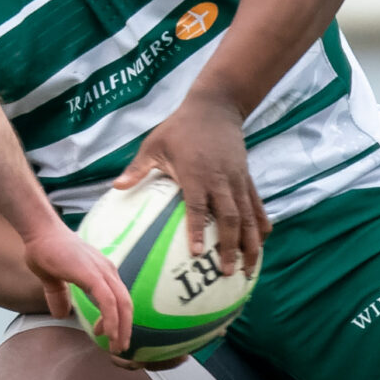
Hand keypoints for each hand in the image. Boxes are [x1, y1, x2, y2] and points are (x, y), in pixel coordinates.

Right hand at [21, 219, 130, 353]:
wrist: (39, 231)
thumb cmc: (44, 249)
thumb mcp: (52, 278)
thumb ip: (58, 295)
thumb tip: (59, 314)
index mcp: (101, 272)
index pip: (118, 299)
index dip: (117, 319)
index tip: (107, 334)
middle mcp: (107, 271)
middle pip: (126, 304)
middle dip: (126, 328)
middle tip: (120, 347)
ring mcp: (101, 272)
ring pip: (121, 304)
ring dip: (122, 328)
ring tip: (117, 346)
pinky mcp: (92, 275)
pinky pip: (108, 301)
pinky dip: (112, 319)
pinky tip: (109, 334)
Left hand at [117, 95, 270, 275]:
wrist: (216, 107)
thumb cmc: (179, 128)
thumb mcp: (154, 144)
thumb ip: (138, 168)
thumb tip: (116, 187)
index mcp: (195, 174)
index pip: (198, 207)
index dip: (198, 230)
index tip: (198, 253)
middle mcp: (220, 180)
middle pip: (230, 218)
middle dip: (231, 246)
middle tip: (227, 272)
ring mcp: (237, 180)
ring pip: (249, 216)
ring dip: (251, 243)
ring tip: (249, 269)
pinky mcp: (247, 178)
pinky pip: (257, 206)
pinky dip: (262, 225)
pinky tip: (263, 243)